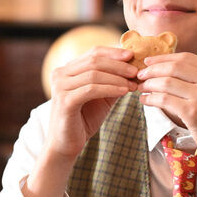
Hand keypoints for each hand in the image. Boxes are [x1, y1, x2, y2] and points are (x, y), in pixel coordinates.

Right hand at [45, 46, 137, 160]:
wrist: (66, 144)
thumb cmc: (84, 119)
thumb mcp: (102, 96)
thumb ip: (113, 81)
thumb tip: (133, 68)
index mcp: (67, 69)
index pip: (93, 52)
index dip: (114, 52)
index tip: (132, 55)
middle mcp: (60, 74)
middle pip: (94, 60)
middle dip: (118, 65)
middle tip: (136, 71)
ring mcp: (60, 87)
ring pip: (94, 74)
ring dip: (117, 78)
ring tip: (133, 84)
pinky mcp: (65, 101)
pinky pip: (92, 89)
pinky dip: (110, 88)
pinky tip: (124, 91)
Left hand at [137, 53, 196, 186]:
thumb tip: (169, 68)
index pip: (185, 57)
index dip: (163, 58)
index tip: (149, 62)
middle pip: (174, 66)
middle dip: (153, 69)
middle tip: (140, 75)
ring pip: (167, 82)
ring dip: (149, 84)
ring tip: (141, 88)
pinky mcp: (194, 113)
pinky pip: (164, 100)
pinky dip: (151, 99)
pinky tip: (145, 101)